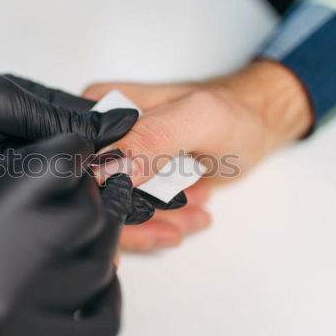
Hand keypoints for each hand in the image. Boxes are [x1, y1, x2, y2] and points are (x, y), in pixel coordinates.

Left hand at [0, 52, 136, 209]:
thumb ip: (55, 117)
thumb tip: (113, 120)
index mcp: (24, 110)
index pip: (80, 130)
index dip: (112, 147)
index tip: (143, 163)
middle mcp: (15, 144)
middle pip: (69, 166)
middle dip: (101, 182)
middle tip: (139, 199)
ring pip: (49, 192)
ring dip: (80, 204)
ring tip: (122, 217)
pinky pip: (18, 214)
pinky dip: (43, 221)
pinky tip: (74, 230)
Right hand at [84, 60, 312, 250]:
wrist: (256, 123)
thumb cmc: (234, 112)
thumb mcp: (198, 119)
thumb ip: (154, 137)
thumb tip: (108, 168)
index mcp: (100, 108)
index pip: (79, 160)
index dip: (96, 193)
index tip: (127, 217)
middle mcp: (102, 135)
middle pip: (95, 189)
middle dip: (132, 216)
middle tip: (172, 227)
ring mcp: (119, 158)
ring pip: (116, 206)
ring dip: (153, 222)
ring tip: (192, 217)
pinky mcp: (136, 178)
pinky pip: (135, 210)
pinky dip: (161, 220)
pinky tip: (190, 217)